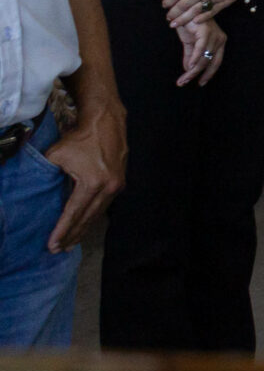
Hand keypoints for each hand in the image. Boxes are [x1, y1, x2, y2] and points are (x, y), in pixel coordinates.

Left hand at [43, 110, 125, 252]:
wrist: (106, 121)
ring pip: (97, 214)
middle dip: (72, 235)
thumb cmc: (80, 137)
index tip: (52, 245)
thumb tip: (36, 188)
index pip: (73, 213)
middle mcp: (109, 188)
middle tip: (58, 250)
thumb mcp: (56, 156)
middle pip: (87, 218)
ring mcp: (117, 186)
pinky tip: (85, 223)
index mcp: (93, 183)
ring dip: (83, 228)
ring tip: (71, 242)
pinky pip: (104, 205)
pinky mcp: (120, 181)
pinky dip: (92, 216)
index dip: (62, 230)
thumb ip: (47, 175)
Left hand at [162, 0, 262, 28]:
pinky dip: (201, 18)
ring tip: (175, 24)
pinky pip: (210, 13)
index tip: (164, 5)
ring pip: (195, 11)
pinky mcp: (224, 2)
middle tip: (168, 18)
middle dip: (174, 12)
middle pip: (185, 4)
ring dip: (184, 19)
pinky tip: (194, 22)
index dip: (169, 0)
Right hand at [174, 14, 226, 85]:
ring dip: (192, 71)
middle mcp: (220, 39)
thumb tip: (188, 70)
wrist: (182, 9)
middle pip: (211, 62)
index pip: (216, 62)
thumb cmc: (188, 24)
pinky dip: (195, 58)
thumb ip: (191, 56)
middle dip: (198, 75)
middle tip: (185, 83)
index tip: (201, 83)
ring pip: (205, 58)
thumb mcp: (190, 43)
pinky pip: (201, 48)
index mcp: (218, 42)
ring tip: (182, 79)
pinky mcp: (206, 31)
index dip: (209, 74)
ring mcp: (214, 35)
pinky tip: (188, 67)